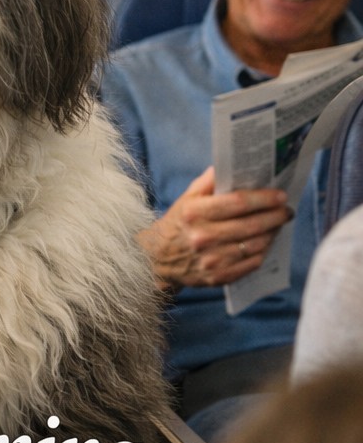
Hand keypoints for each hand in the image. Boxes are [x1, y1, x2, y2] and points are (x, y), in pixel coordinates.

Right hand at [139, 167, 291, 290]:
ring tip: (276, 225)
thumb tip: (236, 165)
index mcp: (195, 213)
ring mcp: (210, 260)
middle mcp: (202, 237)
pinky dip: (262, 251)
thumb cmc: (178, 223)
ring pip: (256, 245)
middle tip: (286, 210)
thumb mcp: (187, 198)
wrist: (157, 259)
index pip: (239, 203)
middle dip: (276, 216)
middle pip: (252, 225)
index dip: (264, 198)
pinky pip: (251, 264)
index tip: (281, 195)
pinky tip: (264, 242)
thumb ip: (209, 181)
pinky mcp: (217, 277)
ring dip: (272, 233)